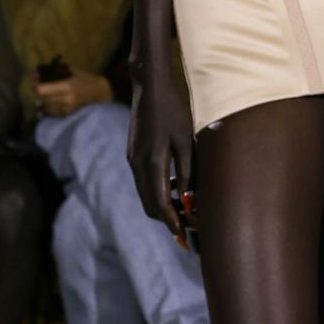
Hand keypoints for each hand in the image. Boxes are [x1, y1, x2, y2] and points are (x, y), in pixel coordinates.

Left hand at [36, 69, 112, 118]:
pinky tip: (43, 104)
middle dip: (35, 91)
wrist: (100, 92)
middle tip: (33, 84)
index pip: (42, 90)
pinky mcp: (67, 113)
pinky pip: (51, 112)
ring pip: (45, 106)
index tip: (32, 78)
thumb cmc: (86, 79)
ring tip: (39, 93)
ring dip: (40, 99)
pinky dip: (45, 107)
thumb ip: (57, 71)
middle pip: (41, 98)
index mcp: (67, 86)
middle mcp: (65, 99)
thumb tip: (41, 70)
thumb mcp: (72, 71)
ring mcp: (66, 108)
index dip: (34, 84)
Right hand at [128, 71, 196, 242]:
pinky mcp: (134, 155)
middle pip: (149, 205)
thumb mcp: (187, 141)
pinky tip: (176, 188)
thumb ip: (188, 172)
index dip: (173, 222)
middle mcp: (137, 165)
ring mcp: (133, 160)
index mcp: (150, 163)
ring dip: (163, 206)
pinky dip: (158, 192)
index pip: (159, 204)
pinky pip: (144, 182)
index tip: (186, 237)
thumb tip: (190, 201)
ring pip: (146, 195)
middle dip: (168, 219)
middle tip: (189, 229)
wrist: (149, 86)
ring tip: (185, 211)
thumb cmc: (173, 110)